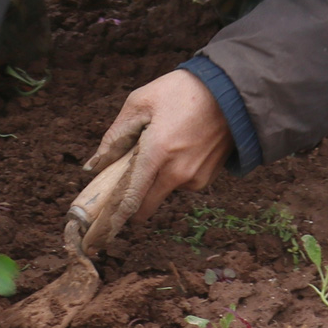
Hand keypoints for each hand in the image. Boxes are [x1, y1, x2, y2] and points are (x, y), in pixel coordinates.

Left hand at [83, 68, 233, 233]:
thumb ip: (115, 136)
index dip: (112, 219)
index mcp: (156, 153)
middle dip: (131, 199)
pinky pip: (180, 183)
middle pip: (144, 205)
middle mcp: (176, 174)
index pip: (129, 199)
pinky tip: (179, 145)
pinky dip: (173, 172)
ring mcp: (195, 179)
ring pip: (162, 190)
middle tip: (125, 176)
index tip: (96, 237)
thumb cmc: (181, 91)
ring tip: (162, 142)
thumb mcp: (141, 101)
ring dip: (155, 178)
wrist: (232, 92)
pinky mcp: (207, 178)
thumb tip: (95, 164)